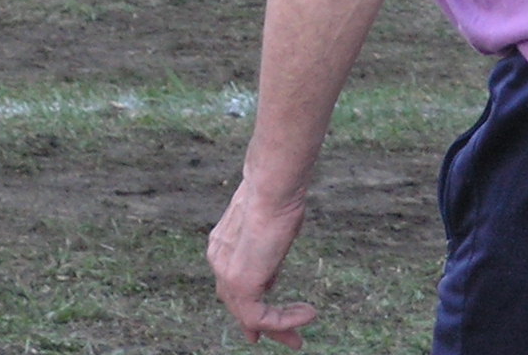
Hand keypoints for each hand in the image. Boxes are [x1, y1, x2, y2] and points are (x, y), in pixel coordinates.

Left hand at [207, 174, 316, 346]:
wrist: (273, 187)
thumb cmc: (277, 198)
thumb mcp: (268, 234)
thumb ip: (264, 259)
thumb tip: (268, 280)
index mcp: (222, 247)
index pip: (232, 289)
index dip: (249, 311)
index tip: (266, 329)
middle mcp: (219, 261)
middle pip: (238, 306)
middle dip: (265, 326)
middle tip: (293, 341)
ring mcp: (227, 273)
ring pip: (250, 316)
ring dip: (279, 328)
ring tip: (301, 338)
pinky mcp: (240, 283)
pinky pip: (260, 317)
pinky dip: (285, 321)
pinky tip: (308, 314)